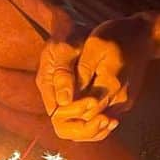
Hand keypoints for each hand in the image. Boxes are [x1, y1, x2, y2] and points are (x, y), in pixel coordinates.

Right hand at [36, 18, 102, 141]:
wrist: (76, 29)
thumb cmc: (69, 35)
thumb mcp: (65, 49)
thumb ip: (63, 74)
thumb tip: (64, 100)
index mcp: (47, 84)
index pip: (57, 115)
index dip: (75, 115)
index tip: (94, 104)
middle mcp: (54, 96)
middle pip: (64, 128)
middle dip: (85, 128)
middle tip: (105, 120)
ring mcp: (66, 99)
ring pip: (76, 130)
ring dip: (93, 130)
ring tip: (112, 121)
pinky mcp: (78, 99)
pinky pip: (86, 122)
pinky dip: (98, 124)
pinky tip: (113, 118)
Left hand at [49, 14, 156, 140]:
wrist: (143, 36)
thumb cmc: (116, 36)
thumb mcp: (94, 45)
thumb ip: (82, 71)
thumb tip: (68, 94)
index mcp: (112, 83)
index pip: (87, 111)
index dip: (69, 112)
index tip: (56, 105)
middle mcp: (121, 98)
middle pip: (93, 123)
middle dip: (73, 121)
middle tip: (57, 112)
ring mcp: (125, 102)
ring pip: (101, 125)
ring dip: (82, 122)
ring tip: (64, 111)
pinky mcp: (126, 102)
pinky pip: (106, 118)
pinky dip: (91, 118)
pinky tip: (77, 109)